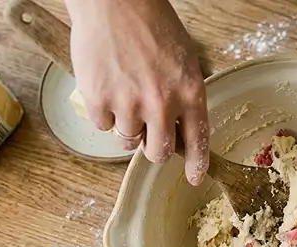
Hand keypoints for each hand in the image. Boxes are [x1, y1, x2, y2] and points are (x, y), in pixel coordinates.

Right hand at [66, 0, 208, 184]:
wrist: (114, 3)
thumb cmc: (150, 25)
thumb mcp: (184, 60)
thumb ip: (185, 96)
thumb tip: (180, 131)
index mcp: (189, 92)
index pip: (197, 141)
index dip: (196, 164)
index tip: (195, 178)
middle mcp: (162, 103)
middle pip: (158, 152)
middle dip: (153, 148)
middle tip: (148, 133)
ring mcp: (129, 104)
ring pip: (128, 141)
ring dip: (127, 126)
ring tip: (125, 93)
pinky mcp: (99, 100)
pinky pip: (103, 126)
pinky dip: (104, 112)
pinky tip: (108, 85)